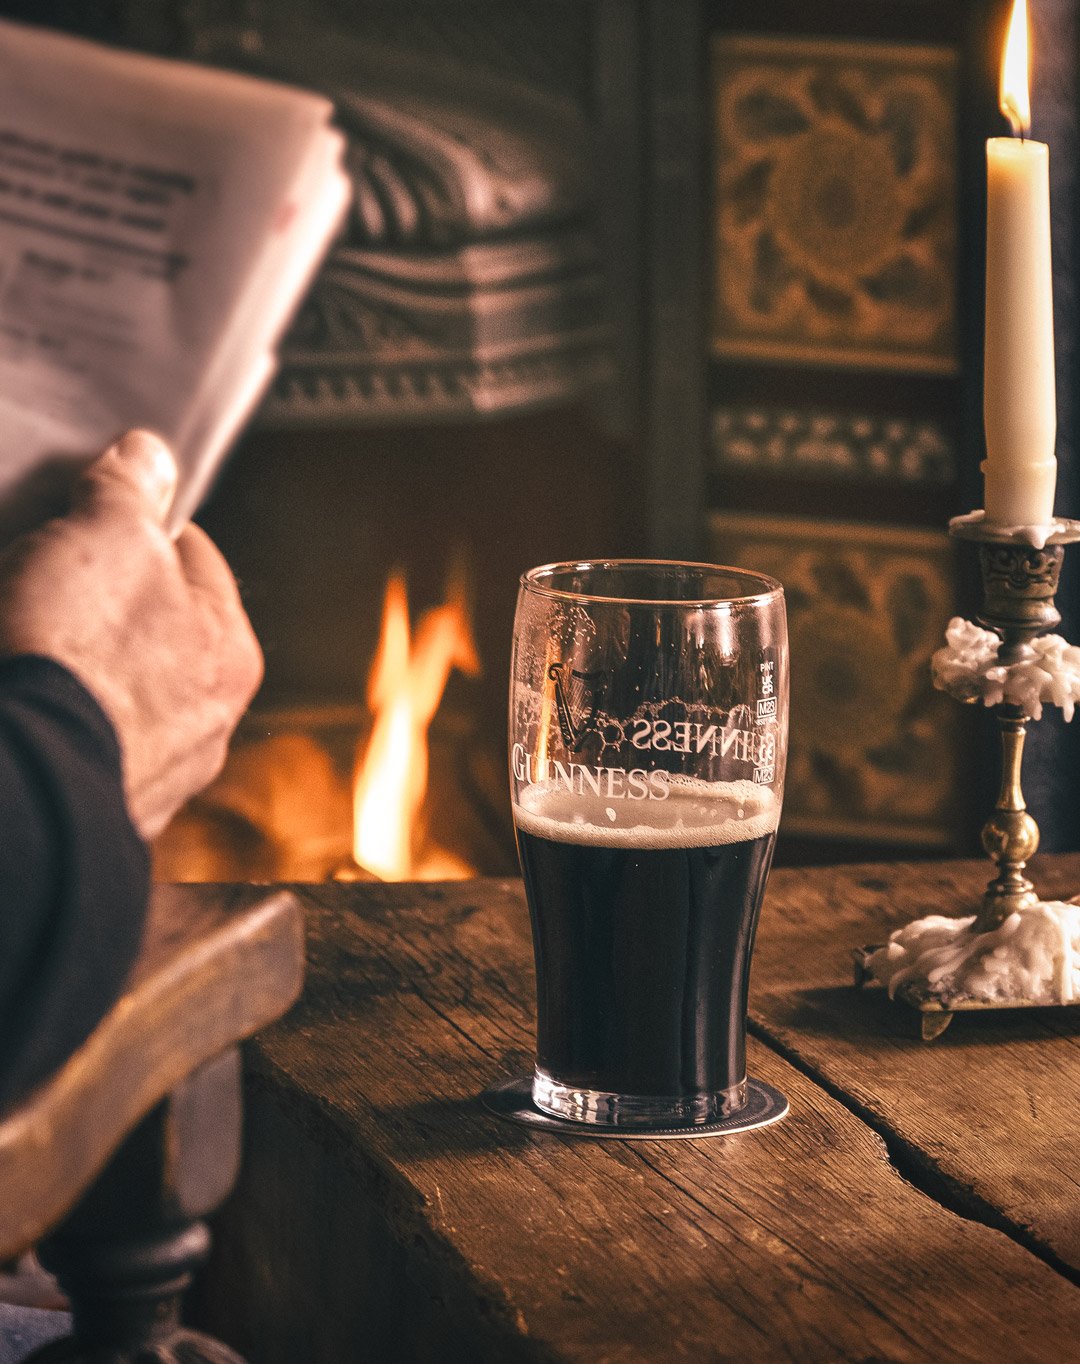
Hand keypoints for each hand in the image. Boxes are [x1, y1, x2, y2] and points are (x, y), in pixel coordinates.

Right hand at [0, 430, 262, 837]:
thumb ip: (131, 493)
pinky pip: (73, 735)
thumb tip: (149, 456)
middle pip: (152, 629)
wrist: (17, 783)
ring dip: (73, 660)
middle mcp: (204, 724)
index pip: (196, 560)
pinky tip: (21, 685)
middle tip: (49, 569)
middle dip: (101, 596)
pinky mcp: (91, 804)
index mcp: (229, 653)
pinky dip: (50, 708)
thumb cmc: (77, 658)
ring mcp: (149, 776)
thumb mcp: (106, 538)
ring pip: (112, 690)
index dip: (142, 525)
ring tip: (23, 628)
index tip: (103, 510)